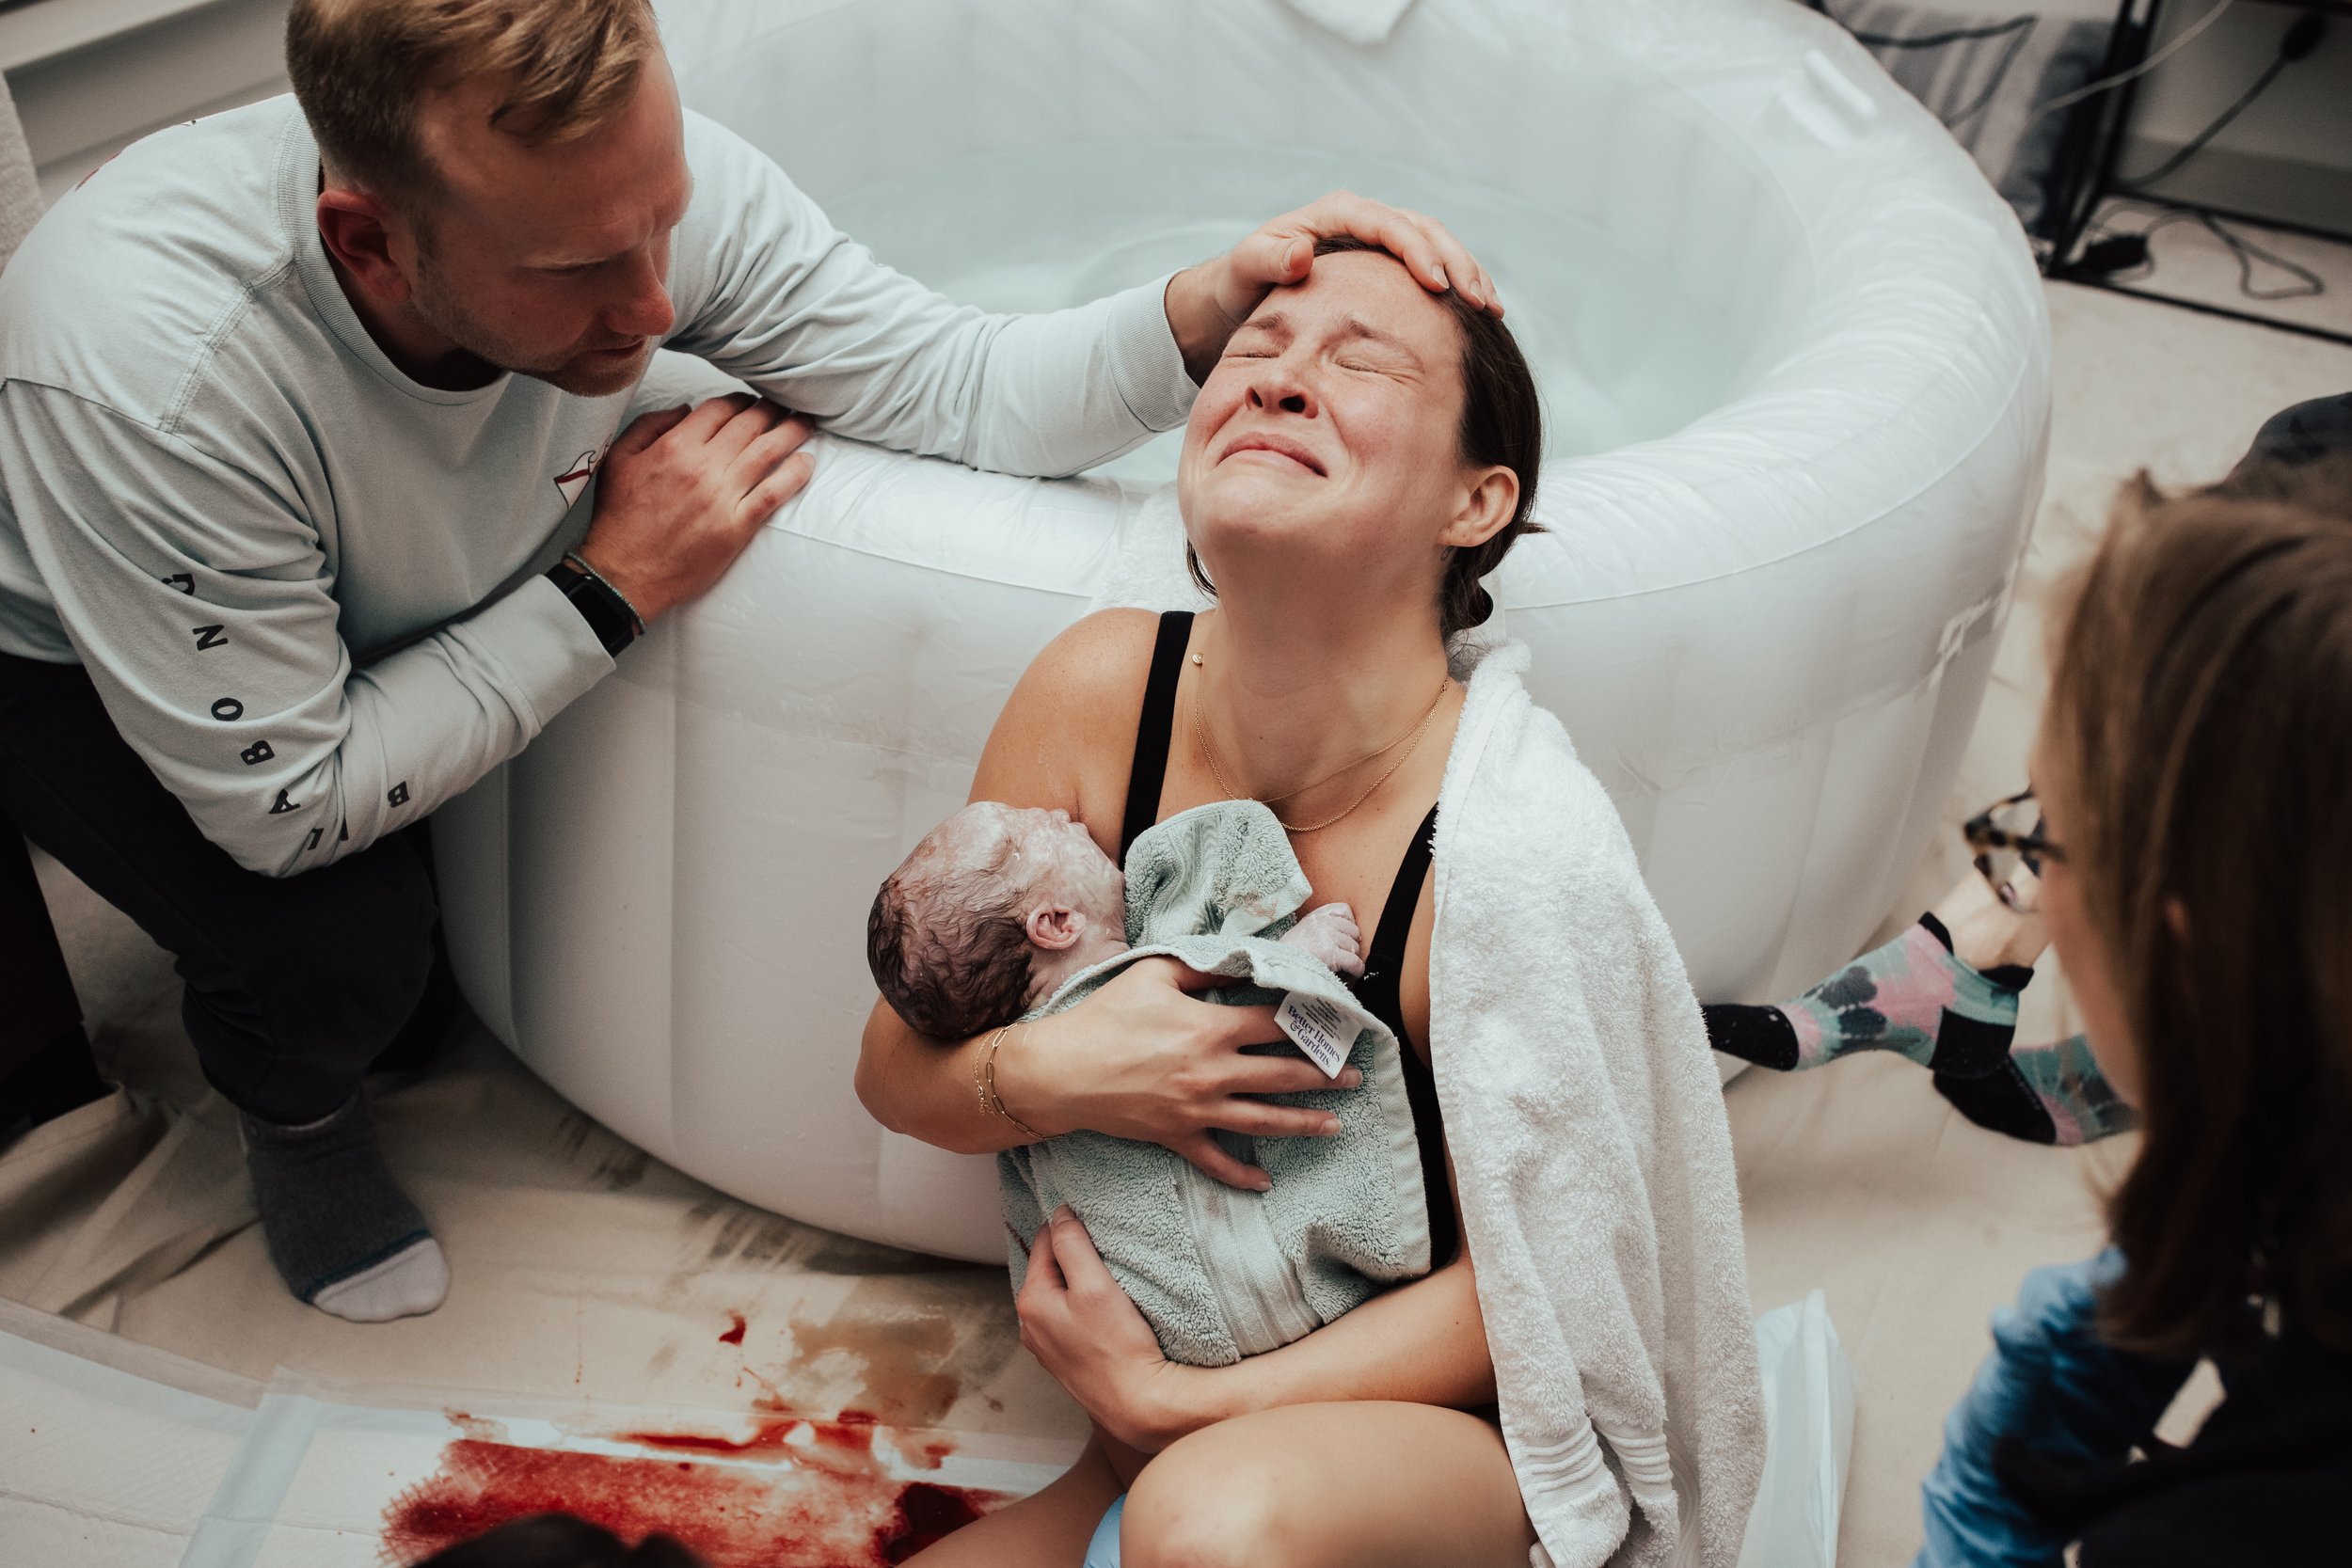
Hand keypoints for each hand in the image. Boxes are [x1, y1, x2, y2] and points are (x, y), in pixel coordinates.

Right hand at [577, 394, 815, 622]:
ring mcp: (723, 496)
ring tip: (807, 422)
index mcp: (675, 446)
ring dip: (793, 431)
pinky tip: (807, 462)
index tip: (751, 403)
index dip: (740, 400)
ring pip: (768, 452)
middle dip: (773, 409)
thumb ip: (650, 425)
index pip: (720, 408)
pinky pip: (774, 493)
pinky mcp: (737, 526)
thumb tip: (686, 409)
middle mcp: (703, 466)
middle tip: (787, 405)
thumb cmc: (620, 518)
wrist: (624, 572)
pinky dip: (795, 474)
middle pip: (750, 424)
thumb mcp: (619, 459)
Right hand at [1000, 957, 1361, 1189]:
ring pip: (1264, 1121)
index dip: (1310, 1021)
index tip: (1337, 1022)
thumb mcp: (1155, 974)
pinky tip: (1266, 1181)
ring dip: (1305, 1123)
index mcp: (1210, 1028)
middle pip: (1283, 1075)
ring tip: (1336, 1124)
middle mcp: (1213, 1072)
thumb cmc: (1105, 1016)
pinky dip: (1242, 1174)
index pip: (1275, 1023)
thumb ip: (1204, 967)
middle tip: (1356, 1076)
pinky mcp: (1177, 1135)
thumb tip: (1243, 959)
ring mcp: (1197, 1109)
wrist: (1061, 1070)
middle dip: (1326, 1076)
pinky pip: (1216, 1161)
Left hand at [1017, 1206, 1204, 1451]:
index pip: (1043, 1242)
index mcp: (1030, 1301)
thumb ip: (1072, 1244)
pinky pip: (1070, 1318)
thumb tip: (1059, 1213)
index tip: (1094, 1220)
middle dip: (1073, 1255)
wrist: (1138, 1404)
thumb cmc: (1117, 1345)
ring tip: (1110, 1277)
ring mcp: (1047, 1346)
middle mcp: (1030, 1325)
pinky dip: (1084, 1306)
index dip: (1069, 1226)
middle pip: (1050, 1269)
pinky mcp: (1067, 1360)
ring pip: (1060, 1294)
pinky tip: (1108, 1309)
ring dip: (1080, 1282)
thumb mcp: (1094, 1284)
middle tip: (1106, 1249)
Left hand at [1164, 191, 1500, 380]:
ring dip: (1466, 274)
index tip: (1438, 284)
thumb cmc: (1239, 281)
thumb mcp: (1244, 269)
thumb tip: (1302, 254)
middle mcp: (1363, 221)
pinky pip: (1429, 271)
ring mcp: (1378, 243)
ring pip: (1436, 247)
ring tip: (1490, 306)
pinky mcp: (1387, 268)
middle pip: (1424, 230)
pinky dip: (1455, 289)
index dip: (1417, 251)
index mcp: (1336, 214)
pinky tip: (1476, 316)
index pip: (1388, 223)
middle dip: (1456, 262)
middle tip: (1480, 299)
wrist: (1238, 296)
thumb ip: (1267, 259)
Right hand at [1281, 901, 1363, 977]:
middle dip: (1350, 944)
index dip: (1348, 924)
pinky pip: (1354, 961)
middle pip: (1353, 931)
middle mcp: (1324, 923)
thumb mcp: (1303, 930)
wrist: (1278, 965)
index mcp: (1316, 916)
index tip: (1345, 936)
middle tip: (1344, 954)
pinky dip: (1356, 970)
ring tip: (1344, 966)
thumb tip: (1344, 936)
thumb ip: (1321, 927)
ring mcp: (1328, 937)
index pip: (1344, 909)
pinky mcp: (1331, 953)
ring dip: (1351, 958)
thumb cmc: (1289, 953)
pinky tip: (1353, 974)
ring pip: (1355, 947)